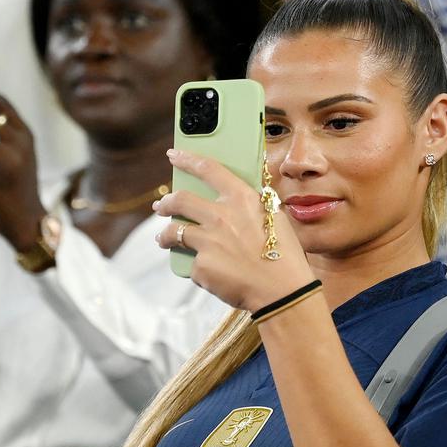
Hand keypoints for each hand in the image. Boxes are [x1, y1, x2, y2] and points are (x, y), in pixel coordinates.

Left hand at [156, 149, 314, 310]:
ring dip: (165, 235)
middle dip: (166, 202)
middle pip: (181, 199)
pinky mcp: (201, 265)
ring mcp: (208, 241)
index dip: (187, 159)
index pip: (208, 169)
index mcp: (242, 199)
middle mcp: (221, 215)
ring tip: (163, 239)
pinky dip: (198, 267)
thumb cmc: (285, 256)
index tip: (173, 155)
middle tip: (162, 206)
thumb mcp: (276, 219)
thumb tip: (239, 201)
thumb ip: (254, 206)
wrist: (283, 291)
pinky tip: (209, 274)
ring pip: (173, 231)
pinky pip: (193, 263)